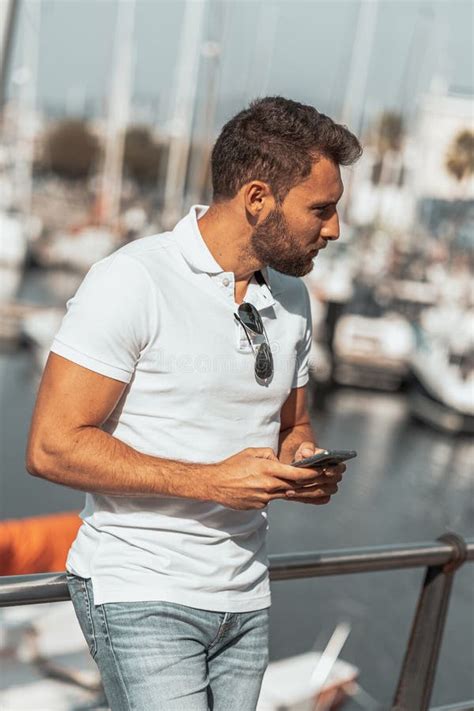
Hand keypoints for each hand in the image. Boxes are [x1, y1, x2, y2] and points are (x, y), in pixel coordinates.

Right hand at [206, 447, 333, 510]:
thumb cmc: (233, 465)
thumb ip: (269, 454)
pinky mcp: (259, 505)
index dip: (311, 474)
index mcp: (268, 470)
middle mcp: (268, 485)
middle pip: (296, 486)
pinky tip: (278, 491)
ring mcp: (264, 497)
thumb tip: (279, 461)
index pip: (296, 474)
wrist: (214, 484)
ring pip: (287, 495)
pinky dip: (277, 494)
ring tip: (317, 490)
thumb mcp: (252, 452)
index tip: (322, 472)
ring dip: (301, 492)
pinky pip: (273, 499)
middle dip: (313, 484)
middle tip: (327, 481)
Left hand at [288, 441, 344, 504]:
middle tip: (299, 480)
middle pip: (330, 482)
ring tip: (290, 490)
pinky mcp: (321, 498)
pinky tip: (291, 494)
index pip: (340, 468)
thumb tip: (308, 454)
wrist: (298, 467)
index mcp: (335, 464)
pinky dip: (303, 498)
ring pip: (321, 493)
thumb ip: (307, 448)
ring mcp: (329, 489)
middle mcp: (335, 478)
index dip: (334, 470)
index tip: (325, 470)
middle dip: (314, 481)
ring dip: (305, 492)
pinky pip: (316, 500)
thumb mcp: (304, 448)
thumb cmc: (304, 456)